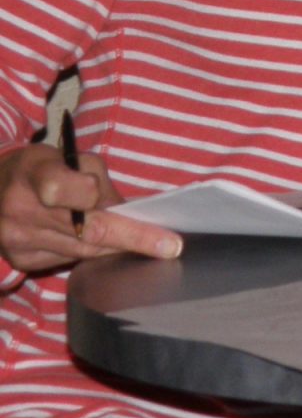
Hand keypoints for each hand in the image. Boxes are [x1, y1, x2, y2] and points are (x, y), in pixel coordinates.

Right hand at [0, 142, 182, 274]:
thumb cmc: (42, 167)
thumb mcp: (71, 157)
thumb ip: (99, 182)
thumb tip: (129, 213)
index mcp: (34, 174)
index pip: (67, 191)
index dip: (98, 198)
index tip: (131, 209)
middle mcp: (20, 211)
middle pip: (84, 230)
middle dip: (130, 238)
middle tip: (169, 246)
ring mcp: (17, 240)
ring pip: (80, 250)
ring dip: (116, 248)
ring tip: (150, 245)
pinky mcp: (19, 260)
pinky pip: (67, 260)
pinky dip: (91, 252)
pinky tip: (107, 245)